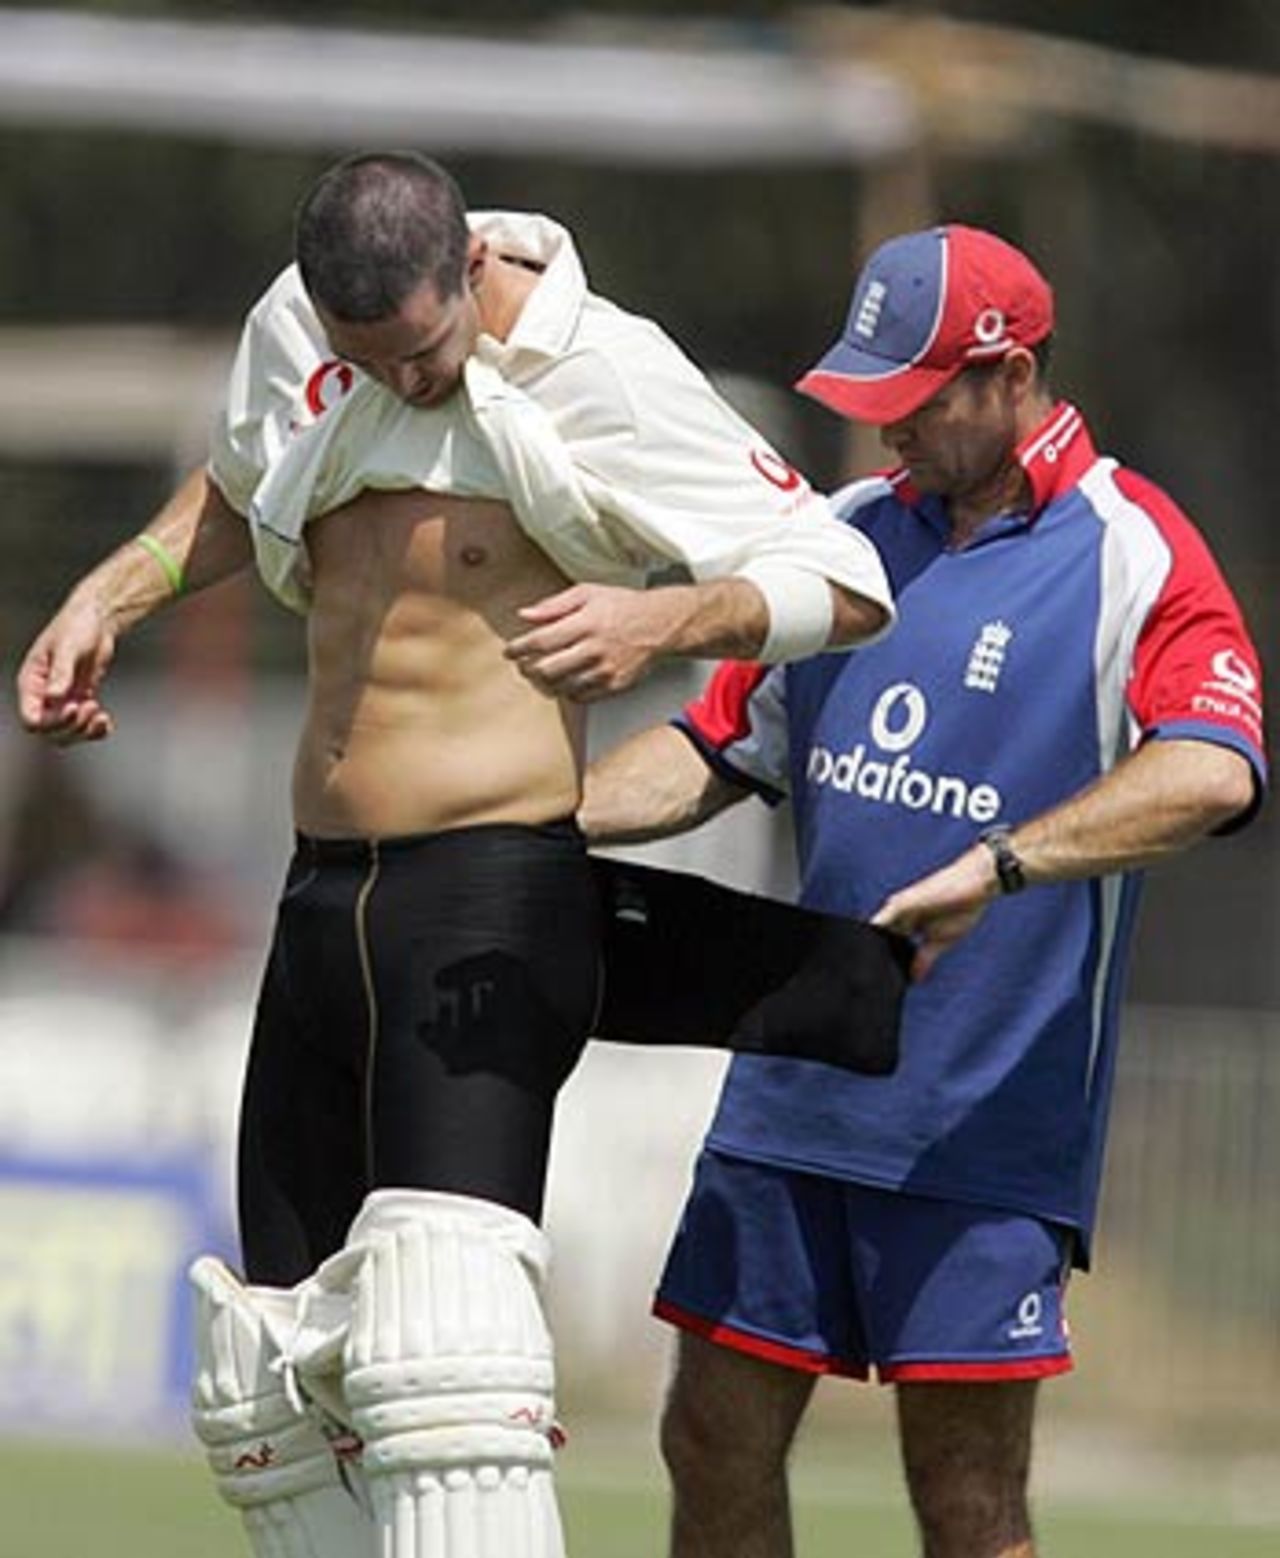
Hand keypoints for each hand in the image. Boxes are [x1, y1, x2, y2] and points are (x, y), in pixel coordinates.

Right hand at [15, 595, 117, 744]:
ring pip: (67, 734)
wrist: (97, 620)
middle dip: (71, 726)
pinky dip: (96, 731)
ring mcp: (62, 700)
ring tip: (100, 714)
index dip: (50, 722)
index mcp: (32, 683)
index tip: (73, 707)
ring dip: (84, 731)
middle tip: (91, 706)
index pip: (31, 718)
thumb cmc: (76, 626)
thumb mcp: (68, 646)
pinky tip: (106, 722)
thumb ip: (61, 671)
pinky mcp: (80, 700)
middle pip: (49, 732)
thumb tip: (53, 695)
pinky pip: (85, 727)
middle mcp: (44, 696)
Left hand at [505, 583, 673, 701]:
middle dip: (528, 669)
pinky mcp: (614, 686)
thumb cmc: (623, 606)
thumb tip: (525, 615)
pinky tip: (564, 680)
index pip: (541, 641)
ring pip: (561, 686)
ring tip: (541, 673)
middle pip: (547, 669)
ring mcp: (606, 670)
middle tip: (523, 665)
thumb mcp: (588, 593)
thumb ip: (554, 605)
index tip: (510, 651)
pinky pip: (580, 697)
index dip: (519, 648)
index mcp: (586, 623)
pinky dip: (566, 691)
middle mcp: (595, 648)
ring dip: (545, 682)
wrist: (660, 624)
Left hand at [870, 846, 997, 981]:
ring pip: (873, 933)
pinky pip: (879, 924)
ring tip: (862, 975)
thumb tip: (914, 980)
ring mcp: (897, 908)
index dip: (879, 962)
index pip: (885, 945)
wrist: (975, 884)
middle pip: (876, 940)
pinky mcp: (901, 904)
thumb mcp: (941, 941)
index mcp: (906, 923)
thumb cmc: (961, 907)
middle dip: (870, 959)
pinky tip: (869, 956)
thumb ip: (923, 959)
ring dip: (868, 950)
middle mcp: (897, 914)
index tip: (871, 982)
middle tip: (863, 983)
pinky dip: (873, 939)